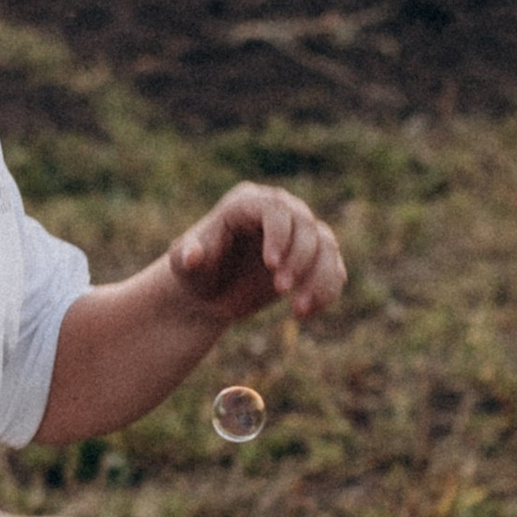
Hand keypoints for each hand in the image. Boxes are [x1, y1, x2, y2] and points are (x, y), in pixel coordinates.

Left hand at [167, 182, 346, 325]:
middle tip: (280, 290)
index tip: (272, 265)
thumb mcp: (183, 266)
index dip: (280, 234)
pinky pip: (333, 269)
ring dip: (319, 277)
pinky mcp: (311, 260)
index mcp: (246, 204)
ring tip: (298, 309)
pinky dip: (327, 290)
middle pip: (305, 224)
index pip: (275, 207)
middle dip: (299, 258)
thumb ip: (186, 258)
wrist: (209, 294)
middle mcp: (278, 212)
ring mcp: (298, 235)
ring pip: (326, 245)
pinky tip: (305, 313)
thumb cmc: (195, 273)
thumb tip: (193, 256)